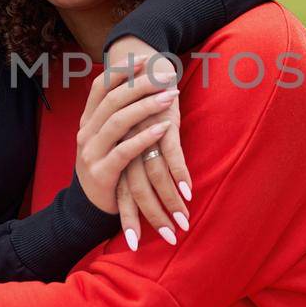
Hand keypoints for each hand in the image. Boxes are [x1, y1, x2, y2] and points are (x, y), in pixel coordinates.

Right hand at [74, 63, 177, 235]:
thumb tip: (138, 87)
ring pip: (118, 121)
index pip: (99, 87)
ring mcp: (91, 153)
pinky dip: (145, 137)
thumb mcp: (106, 140)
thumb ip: (116, 117)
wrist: (89, 208)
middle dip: (141, 85)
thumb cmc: (108, 168)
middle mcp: (86, 134)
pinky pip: (124, 151)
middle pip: (112, 99)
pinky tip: (163, 128)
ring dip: (146, 106)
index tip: (144, 60)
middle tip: (166, 76)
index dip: (121, 71)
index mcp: (87, 122)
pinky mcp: (102, 173)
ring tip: (170, 97)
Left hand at [103, 38, 192, 248]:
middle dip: (153, 217)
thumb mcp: (132, 134)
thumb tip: (144, 192)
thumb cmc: (137, 103)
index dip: (128, 219)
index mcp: (117, 152)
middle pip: (137, 190)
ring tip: (183, 221)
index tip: (133, 245)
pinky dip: (179, 175)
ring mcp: (143, 135)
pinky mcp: (162, 123)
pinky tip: (188, 192)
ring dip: (170, 202)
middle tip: (169, 238)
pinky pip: (170, 153)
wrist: (137, 60)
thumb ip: (135, 161)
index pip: (120, 193)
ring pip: (155, 176)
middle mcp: (127, 146)